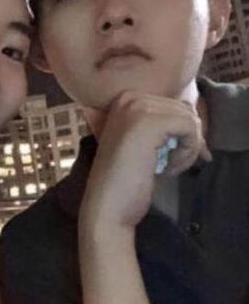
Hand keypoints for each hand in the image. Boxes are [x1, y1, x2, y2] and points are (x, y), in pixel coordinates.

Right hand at [80, 91, 210, 232]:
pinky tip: (166, 169)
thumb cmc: (126, 180)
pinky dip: (187, 153)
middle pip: (184, 110)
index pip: (174, 105)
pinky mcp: (148, 122)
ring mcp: (136, 108)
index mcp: (123, 99)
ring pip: (189, 119)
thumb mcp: (143, 143)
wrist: (108, 206)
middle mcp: (128, 97)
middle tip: (166, 165)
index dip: (180, 133)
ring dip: (186, 148)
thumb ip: (162, 125)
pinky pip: (190, 128)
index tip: (168, 157)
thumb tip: (196, 117)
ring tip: (165, 167)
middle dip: (185, 140)